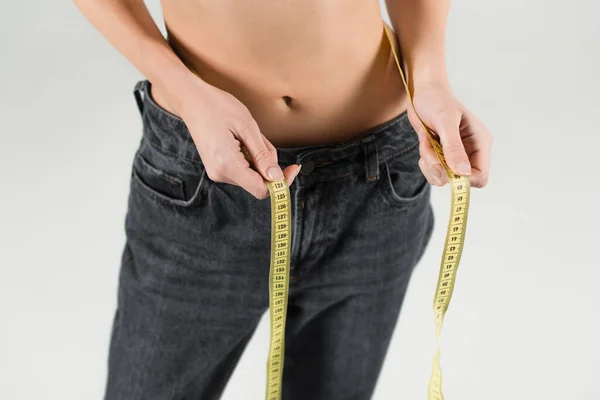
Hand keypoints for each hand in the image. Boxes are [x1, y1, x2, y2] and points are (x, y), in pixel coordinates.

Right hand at [178, 80, 301, 198]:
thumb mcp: (247, 127)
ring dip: (259, 157)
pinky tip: (241, 139)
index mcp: (227, 165)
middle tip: (262, 138)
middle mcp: (220, 174)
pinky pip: (243, 169)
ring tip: (248, 134)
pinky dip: (250, 157)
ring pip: (252, 175)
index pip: (261, 190)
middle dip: (268, 163)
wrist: (192, 100)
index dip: (281, 183)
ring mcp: (217, 172)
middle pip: (258, 182)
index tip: (294, 167)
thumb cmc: (218, 107)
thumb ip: (263, 155)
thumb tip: (277, 177)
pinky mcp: (217, 167)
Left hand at [407, 80, 492, 187]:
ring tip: (426, 142)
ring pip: (443, 177)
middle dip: (440, 169)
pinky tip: (424, 142)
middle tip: (429, 151)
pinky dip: (425, 160)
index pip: (480, 176)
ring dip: (429, 163)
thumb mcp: (445, 122)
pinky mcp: (442, 155)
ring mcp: (455, 155)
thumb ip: (453, 147)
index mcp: (480, 143)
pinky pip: (433, 170)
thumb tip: (463, 172)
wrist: (422, 91)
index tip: (444, 170)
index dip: (463, 181)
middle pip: (459, 181)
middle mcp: (470, 152)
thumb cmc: (436, 100)